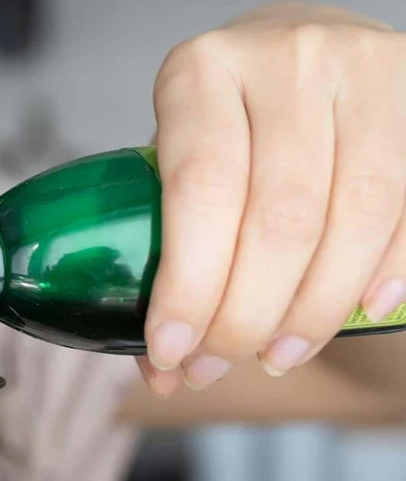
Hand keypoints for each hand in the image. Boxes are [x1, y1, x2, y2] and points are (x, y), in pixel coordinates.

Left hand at [140, 3, 405, 395]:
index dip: (190, 285)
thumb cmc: (222, 119)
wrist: (296, 47)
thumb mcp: (173, 158)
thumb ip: (163, 250)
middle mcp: (286, 63)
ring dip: (312, 311)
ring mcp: (360, 76)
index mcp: (202, 72)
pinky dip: (380, 276)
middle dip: (246, 316)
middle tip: (216, 364)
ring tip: (276, 355)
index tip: (171, 348)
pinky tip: (354, 314)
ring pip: (353, 219)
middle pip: (280, 218)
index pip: (201, 190)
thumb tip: (162, 370)